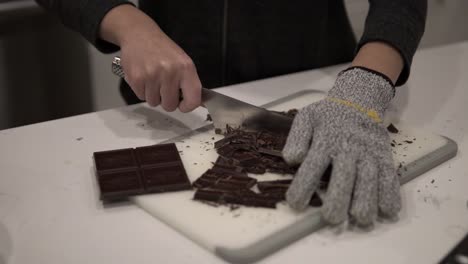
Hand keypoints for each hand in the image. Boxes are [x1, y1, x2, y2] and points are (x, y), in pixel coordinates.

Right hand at [100, 5, 201, 111]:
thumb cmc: (162, 50)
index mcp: (186, 68)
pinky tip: (144, 77)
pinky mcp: (137, 78)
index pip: (193, 100)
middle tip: (164, 87)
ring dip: (153, 95)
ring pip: (154, 103)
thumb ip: (188, 82)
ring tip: (153, 79)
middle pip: (170, 106)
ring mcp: (152, 75)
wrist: (139, 34)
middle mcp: (170, 72)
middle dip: (166, 100)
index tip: (183, 105)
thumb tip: (195, 102)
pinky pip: (141, 97)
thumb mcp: (182, 62)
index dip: (187, 107)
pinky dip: (142, 90)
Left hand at [282, 67, 400, 225]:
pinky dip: (391, 194)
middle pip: (344, 175)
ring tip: (362, 219)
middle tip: (332, 218)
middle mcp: (348, 148)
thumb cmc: (328, 115)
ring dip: (366, 200)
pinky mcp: (384, 157)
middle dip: (338, 198)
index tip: (296, 204)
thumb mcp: (306, 119)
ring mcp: (368, 153)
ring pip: (369, 178)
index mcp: (325, 139)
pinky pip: (390, 176)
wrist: (359, 99)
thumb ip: (297, 138)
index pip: (313, 165)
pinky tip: (388, 210)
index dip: (304, 186)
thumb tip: (292, 159)